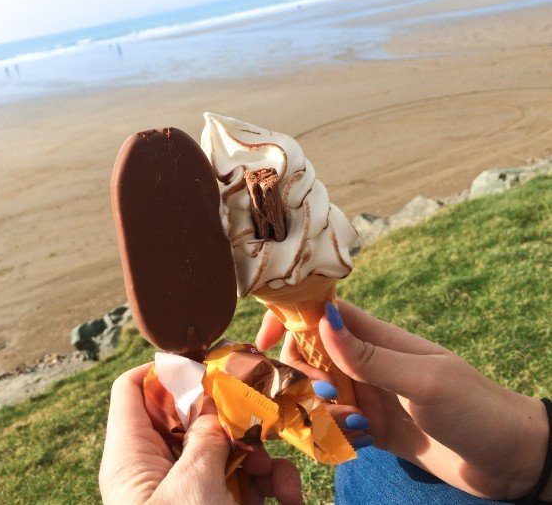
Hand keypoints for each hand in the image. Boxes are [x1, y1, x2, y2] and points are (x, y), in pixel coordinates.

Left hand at [99, 364, 302, 503]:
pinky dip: (268, 483)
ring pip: (225, 445)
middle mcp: (157, 465)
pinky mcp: (215, 504)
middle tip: (263, 410)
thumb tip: (215, 399)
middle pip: (190, 414)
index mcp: (132, 455)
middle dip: (232, 414)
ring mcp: (189, 485)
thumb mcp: (192, 487)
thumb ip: (206, 434)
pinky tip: (289, 498)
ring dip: (262, 456)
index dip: (163, 368)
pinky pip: (241, 478)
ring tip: (283, 481)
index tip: (208, 361)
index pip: (133, 389)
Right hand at [256, 300, 550, 500]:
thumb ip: (370, 355)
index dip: (288, 318)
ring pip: (317, 393)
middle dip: (302, 377)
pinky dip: (334, 436)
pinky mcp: (372, 427)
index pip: (320, 312)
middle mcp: (365, 362)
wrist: (508, 458)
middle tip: (327, 399)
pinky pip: (334, 426)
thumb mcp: (423, 380)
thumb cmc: (474, 407)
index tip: (262, 341)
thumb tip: (322, 320)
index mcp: (377, 337)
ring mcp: (367, 394)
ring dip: (319, 412)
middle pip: (308, 356)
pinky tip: (360, 445)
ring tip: (354, 429)